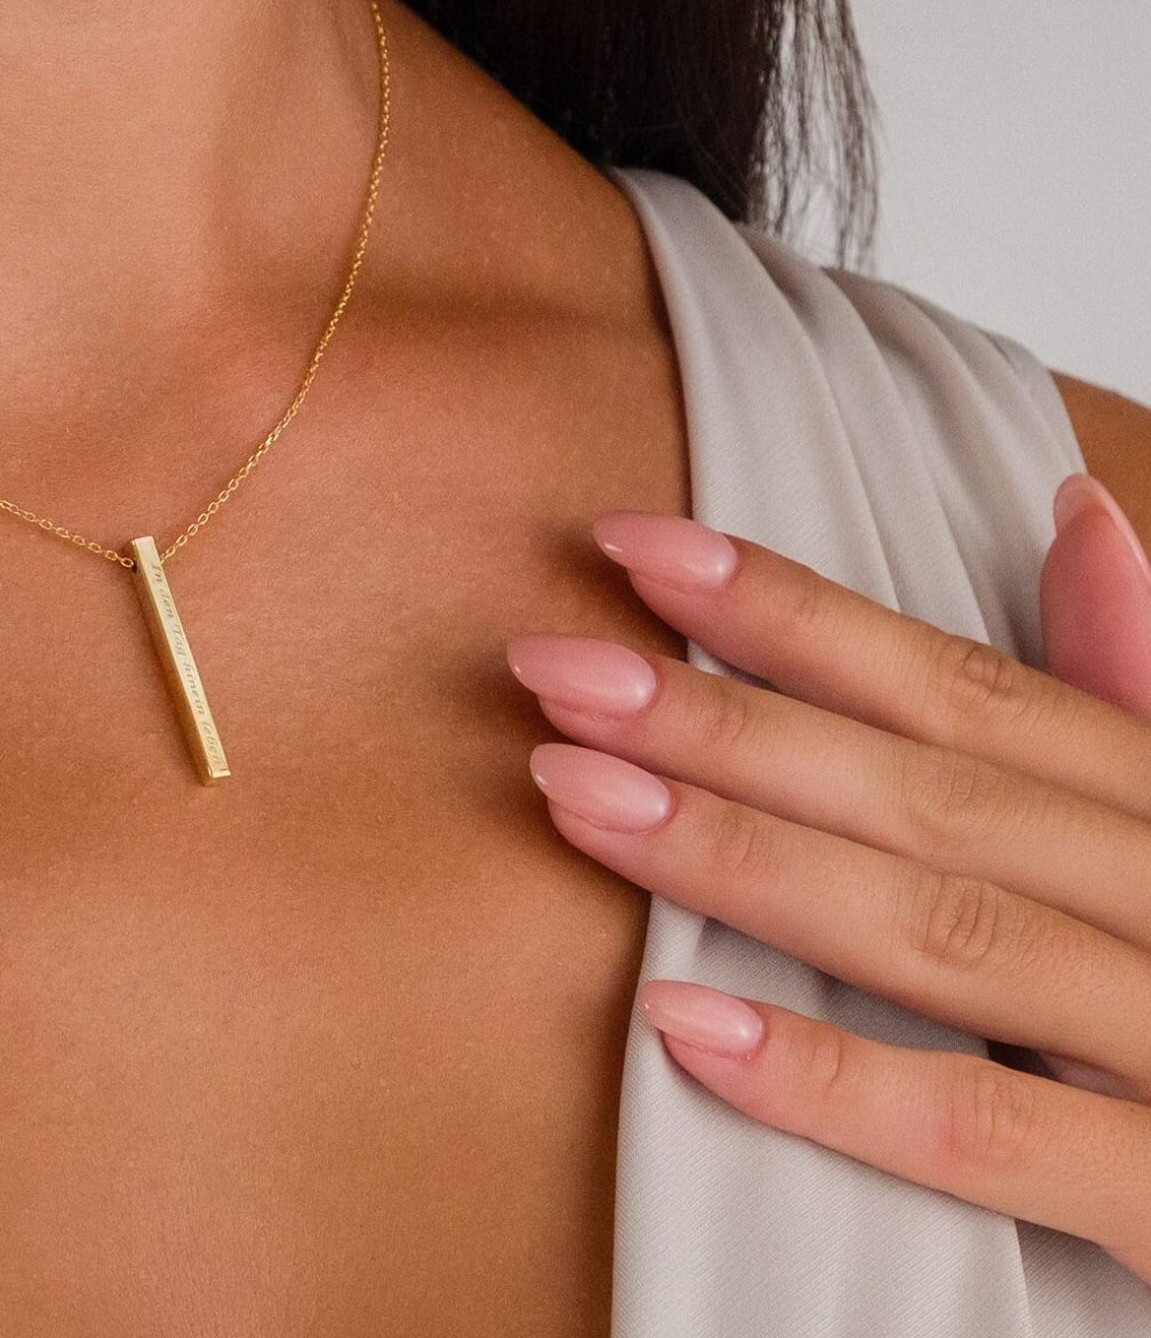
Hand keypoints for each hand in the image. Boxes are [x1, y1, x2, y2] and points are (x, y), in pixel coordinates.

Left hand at [507, 473, 1150, 1282]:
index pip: (963, 688)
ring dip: (743, 858)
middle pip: (924, 796)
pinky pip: (988, 1133)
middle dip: (724, 723)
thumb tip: (1078, 509)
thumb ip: (1126, 687)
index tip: (631, 547)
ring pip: (940, 933)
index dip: (791, 610)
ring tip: (573, 794)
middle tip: (551, 671)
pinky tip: (684, 1020)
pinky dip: (838, 1079)